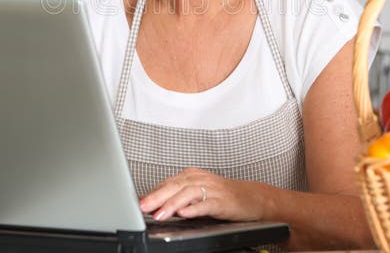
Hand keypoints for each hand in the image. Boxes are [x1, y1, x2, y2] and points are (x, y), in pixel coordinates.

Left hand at [139, 168, 267, 221]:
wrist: (252, 197)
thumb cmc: (223, 196)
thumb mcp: (198, 193)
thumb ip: (178, 196)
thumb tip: (154, 204)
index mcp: (192, 175)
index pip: (168, 183)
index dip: (152, 192)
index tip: (137, 202)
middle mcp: (200, 179)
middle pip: (174, 186)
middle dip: (157, 197)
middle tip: (142, 207)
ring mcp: (212, 189)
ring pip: (188, 194)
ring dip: (172, 204)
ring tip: (159, 214)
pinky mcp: (223, 201)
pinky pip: (206, 204)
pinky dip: (194, 208)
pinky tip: (184, 214)